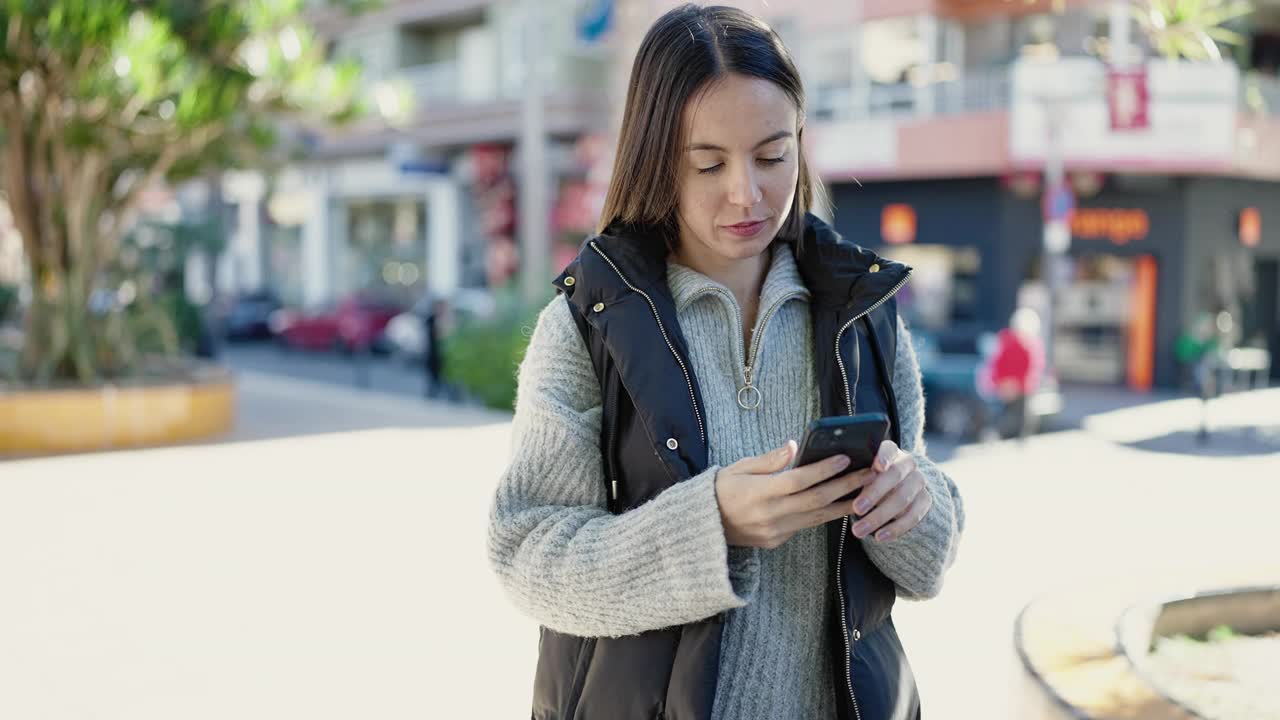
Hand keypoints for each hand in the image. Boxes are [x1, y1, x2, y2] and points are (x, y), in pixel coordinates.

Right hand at [715, 440, 872, 549]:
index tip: (845, 458)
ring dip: (844, 503)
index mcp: (758, 492)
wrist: (704, 527)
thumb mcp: (739, 468)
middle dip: (846, 486)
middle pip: (817, 500)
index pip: (799, 480)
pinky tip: (841, 503)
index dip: (824, 469)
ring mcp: (775, 531)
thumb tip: (795, 446)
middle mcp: (770, 514)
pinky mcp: (777, 541)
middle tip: (869, 473)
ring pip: (817, 517)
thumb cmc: (721, 490)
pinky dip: (825, 514)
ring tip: (866, 491)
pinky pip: (806, 525)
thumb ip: (769, 460)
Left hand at [849, 441, 931, 541]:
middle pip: (895, 476)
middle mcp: (908, 464)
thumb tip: (835, 478)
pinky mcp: (925, 501)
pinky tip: (879, 537)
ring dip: (879, 517)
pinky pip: (913, 516)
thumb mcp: (863, 471)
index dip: (884, 457)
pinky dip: (895, 529)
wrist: (900, 486)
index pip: (889, 449)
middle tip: (856, 508)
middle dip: (874, 493)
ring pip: (902, 499)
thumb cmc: (871, 478)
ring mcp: (918, 482)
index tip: (877, 466)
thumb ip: (855, 472)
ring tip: (859, 530)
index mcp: (891, 451)